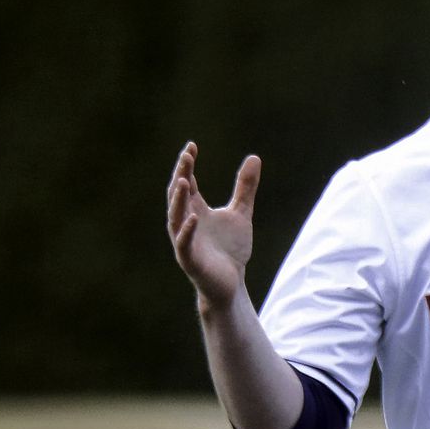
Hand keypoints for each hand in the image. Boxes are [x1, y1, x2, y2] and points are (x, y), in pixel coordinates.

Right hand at [166, 142, 260, 308]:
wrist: (232, 282)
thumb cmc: (230, 248)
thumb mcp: (241, 212)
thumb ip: (245, 187)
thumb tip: (254, 157)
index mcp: (195, 210)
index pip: (187, 183)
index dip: (188, 165)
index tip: (192, 146)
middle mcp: (186, 222)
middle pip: (178, 195)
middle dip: (181, 175)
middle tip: (186, 156)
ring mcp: (185, 240)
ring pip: (175, 217)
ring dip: (178, 200)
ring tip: (183, 180)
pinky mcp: (190, 259)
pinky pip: (184, 243)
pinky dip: (187, 230)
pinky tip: (194, 218)